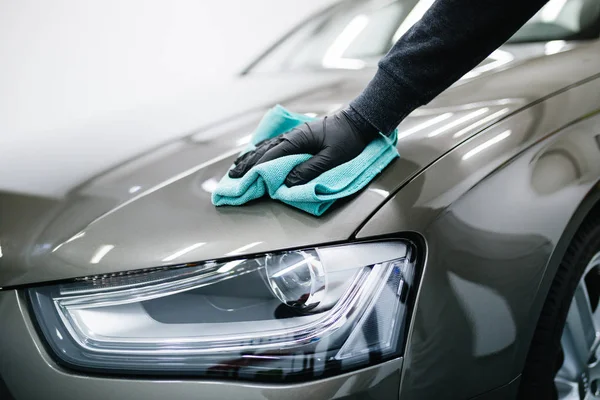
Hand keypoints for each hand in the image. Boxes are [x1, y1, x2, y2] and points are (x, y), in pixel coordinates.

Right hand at [228, 109, 378, 186]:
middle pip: (264, 151)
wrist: (359, 120)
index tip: (242, 180)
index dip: (256, 169)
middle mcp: (292, 136)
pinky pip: (275, 145)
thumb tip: (287, 183)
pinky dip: (262, 152)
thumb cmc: (349, 139)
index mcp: (298, 139)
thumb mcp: (332, 158)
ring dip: (251, 158)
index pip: (272, 156)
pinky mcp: (299, 137)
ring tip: (238, 168)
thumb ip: (309, 170)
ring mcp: (294, 135)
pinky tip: (255, 154)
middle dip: (247, 164)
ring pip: (267, 147)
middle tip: (232, 177)